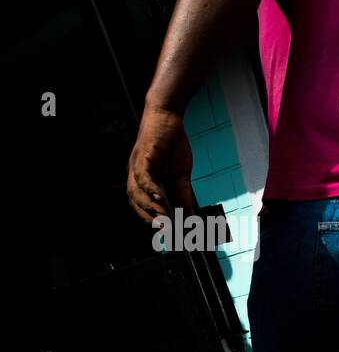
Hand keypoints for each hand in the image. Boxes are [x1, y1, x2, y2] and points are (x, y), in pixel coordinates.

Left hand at [127, 103, 199, 224]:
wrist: (167, 117)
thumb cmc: (172, 144)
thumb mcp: (181, 174)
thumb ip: (183, 193)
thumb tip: (190, 213)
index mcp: (143, 181)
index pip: (144, 206)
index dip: (153, 220)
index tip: (167, 234)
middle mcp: (135, 176)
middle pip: (137, 203)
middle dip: (150, 219)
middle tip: (166, 231)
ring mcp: (136, 166)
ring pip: (136, 193)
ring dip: (149, 208)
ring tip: (163, 219)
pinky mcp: (142, 156)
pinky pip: (143, 176)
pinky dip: (150, 189)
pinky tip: (161, 198)